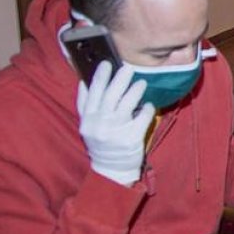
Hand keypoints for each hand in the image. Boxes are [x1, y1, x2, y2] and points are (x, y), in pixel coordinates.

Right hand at [77, 61, 154, 185]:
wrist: (111, 170)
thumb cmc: (102, 143)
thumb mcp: (89, 126)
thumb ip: (88, 107)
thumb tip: (85, 82)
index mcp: (87, 121)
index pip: (90, 95)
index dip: (98, 78)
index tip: (105, 63)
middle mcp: (98, 125)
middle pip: (109, 97)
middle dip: (119, 79)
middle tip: (128, 67)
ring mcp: (114, 132)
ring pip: (125, 105)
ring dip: (134, 91)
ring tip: (141, 82)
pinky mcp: (130, 139)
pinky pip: (141, 118)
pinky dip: (146, 109)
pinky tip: (148, 104)